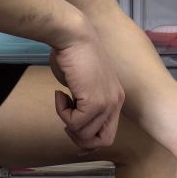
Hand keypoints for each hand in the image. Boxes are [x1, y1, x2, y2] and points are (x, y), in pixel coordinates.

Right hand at [49, 26, 124, 151]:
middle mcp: (116, 102)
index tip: (71, 131)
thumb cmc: (73, 54)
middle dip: (80, 138)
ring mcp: (107, 103)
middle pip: (102, 141)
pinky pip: (75, 123)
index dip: (90, 140)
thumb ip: (81, 103)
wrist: (73, 36)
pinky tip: (60, 94)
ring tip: (62, 100)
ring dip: (67, 120)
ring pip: (85, 134)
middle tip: (65, 123)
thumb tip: (73, 122)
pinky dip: (62, 112)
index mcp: (115, 98)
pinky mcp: (95, 102)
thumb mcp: (82, 84)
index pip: (108, 133)